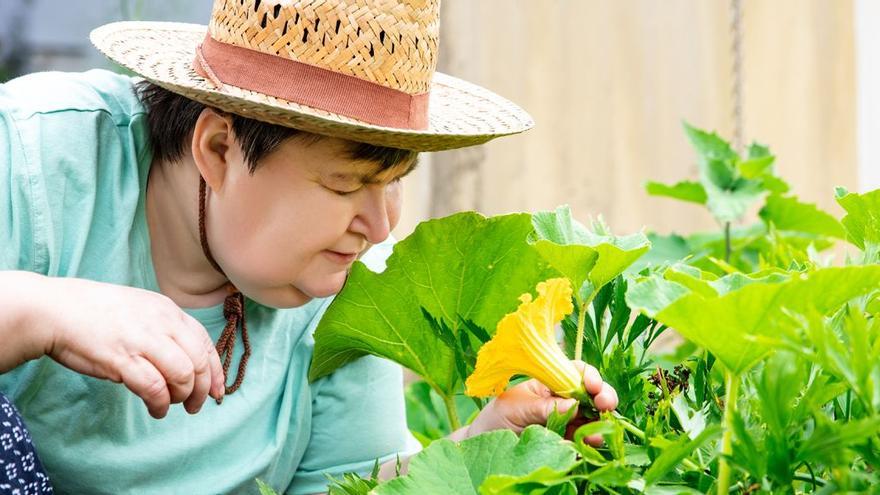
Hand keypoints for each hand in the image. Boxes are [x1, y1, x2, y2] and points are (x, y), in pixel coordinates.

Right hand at [18, 274, 224, 417]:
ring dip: (183, 396)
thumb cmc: (96, 313)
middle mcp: (162, 322)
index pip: (205, 342)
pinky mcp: (123, 358)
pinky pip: (155, 387)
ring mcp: (143, 339)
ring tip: (173, 405)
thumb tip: (183, 363)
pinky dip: (161, 403)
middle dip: (203, 389)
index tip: (217, 390)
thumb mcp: (141, 309)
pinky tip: (157, 409)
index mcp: (168, 310)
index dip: (215, 370)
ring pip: (183, 374)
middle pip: (199, 361)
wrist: (55, 309)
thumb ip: (164, 330)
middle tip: (196, 405)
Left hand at [467, 361, 617, 445]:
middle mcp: (561, 400)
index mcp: (549, 384)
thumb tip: (574, 403)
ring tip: (599, 429)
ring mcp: (565, 421)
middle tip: (605, 404)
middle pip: (590, 393)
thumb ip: (543, 406)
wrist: (482, 445)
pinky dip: (592, 439)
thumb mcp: (516, 408)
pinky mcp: (565, 442)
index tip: (592, 384)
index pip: (575, 372)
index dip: (588, 375)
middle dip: (603, 396)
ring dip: (600, 420)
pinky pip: (584, 439)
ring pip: (592, 417)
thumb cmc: (495, 419)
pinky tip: (592, 442)